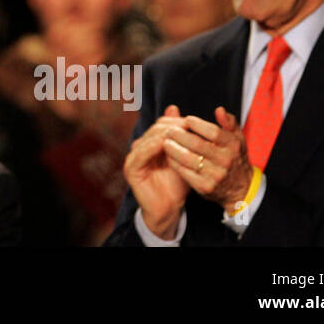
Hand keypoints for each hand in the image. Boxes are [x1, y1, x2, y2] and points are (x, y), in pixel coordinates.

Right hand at [123, 105, 190, 238]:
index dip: (176, 121)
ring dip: (164, 134)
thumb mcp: (184, 159)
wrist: (169, 208)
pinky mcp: (130, 168)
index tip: (193, 122)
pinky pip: (141, 153)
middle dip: (172, 126)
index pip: (162, 124)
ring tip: (179, 133)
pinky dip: (152, 146)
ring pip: (148, 138)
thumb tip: (186, 115)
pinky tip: (164, 144)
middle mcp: (140, 147)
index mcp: (151, 143)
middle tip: (187, 126)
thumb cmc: (177, 184)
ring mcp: (134, 157)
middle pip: (155, 129)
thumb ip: (183, 140)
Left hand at [162, 106, 253, 210]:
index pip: (213, 132)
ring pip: (187, 158)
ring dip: (173, 148)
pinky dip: (174, 162)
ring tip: (165, 141)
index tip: (187, 119)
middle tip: (169, 129)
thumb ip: (229, 122)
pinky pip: (184, 172)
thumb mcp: (237, 139)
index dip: (198, 124)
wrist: (241, 189)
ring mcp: (215, 175)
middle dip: (179, 135)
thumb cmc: (235, 157)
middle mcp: (225, 160)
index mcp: (233, 146)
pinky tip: (169, 156)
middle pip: (197, 144)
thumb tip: (218, 110)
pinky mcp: (205, 187)